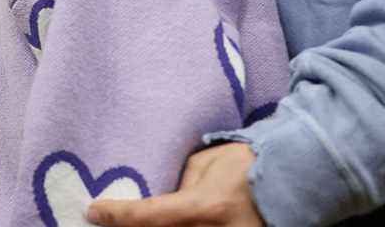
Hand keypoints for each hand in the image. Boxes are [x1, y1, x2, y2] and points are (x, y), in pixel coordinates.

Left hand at [88, 143, 262, 226]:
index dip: (117, 215)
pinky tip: (164, 225)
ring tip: (127, 223)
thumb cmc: (244, 163)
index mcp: (204, 206)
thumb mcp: (203, 165)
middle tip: (105, 219)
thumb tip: (156, 202)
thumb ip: (178, 186)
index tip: (94, 211)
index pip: (149, 216)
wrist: (291, 179)